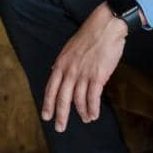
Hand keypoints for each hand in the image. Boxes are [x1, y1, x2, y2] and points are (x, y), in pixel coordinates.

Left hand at [42, 2, 126, 131]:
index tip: (46, 116)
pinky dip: (92, 108)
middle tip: (60, 127)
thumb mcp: (70, 48)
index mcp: (61, 64)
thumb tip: (59, 72)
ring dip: (82, 112)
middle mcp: (69, 71)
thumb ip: (65, 63)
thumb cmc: (91, 34)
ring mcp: (83, 74)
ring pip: (79, 100)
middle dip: (61, 115)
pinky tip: (94, 114)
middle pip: (62, 99)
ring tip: (85, 119)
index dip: (48, 104)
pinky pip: (93, 97)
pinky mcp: (98, 76)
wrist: (106, 26)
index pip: (50, 89)